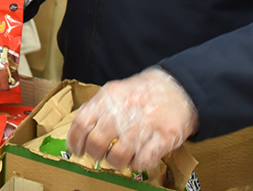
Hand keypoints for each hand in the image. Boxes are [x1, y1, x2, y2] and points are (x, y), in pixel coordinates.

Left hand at [66, 67, 198, 171]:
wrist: (177, 89)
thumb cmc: (142, 94)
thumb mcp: (114, 92)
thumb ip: (96, 109)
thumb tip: (77, 134)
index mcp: (109, 96)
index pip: (82, 122)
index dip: (75, 141)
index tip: (77, 150)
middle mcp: (125, 109)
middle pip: (97, 141)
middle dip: (95, 154)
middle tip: (99, 155)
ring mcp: (146, 123)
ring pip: (119, 155)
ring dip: (115, 161)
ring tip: (118, 158)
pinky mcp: (164, 136)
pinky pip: (143, 160)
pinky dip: (137, 163)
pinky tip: (137, 156)